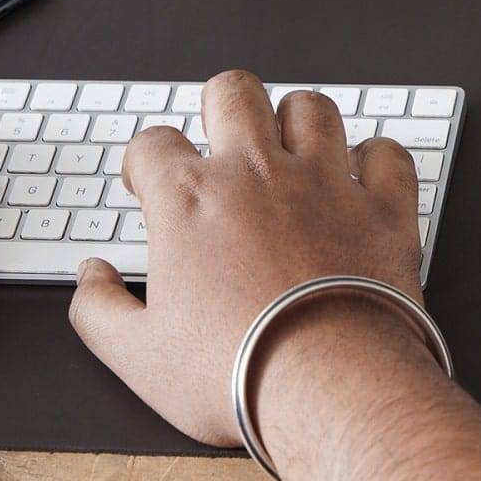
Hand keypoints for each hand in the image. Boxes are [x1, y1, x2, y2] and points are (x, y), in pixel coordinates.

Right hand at [69, 69, 424, 446]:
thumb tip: (92, 278)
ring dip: (297, 121)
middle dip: (219, 106)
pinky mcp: (383, 210)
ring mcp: (326, 185)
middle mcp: (257, 174)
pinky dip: (378, 158)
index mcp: (190, 200)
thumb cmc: (238, 372)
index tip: (148, 182)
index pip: (152, 144)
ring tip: (291, 149)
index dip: (144, 160)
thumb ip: (98, 310)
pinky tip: (364, 177)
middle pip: (233, 92)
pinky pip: (389, 154)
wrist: (332, 389)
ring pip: (312, 108)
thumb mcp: (138, 357)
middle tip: (220, 141)